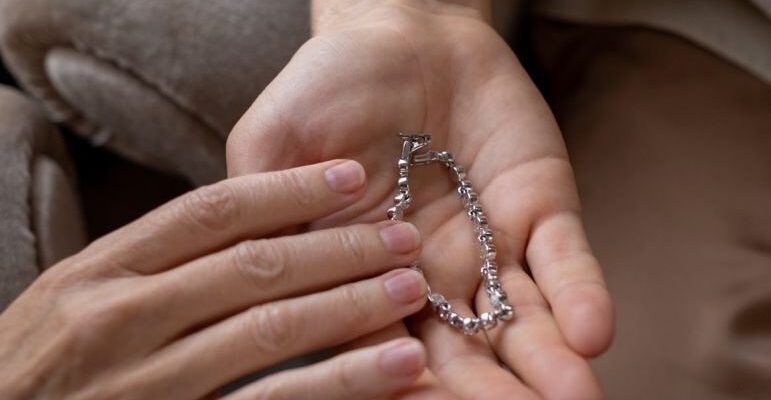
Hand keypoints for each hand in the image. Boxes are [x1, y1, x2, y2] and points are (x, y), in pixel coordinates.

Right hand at [0, 161, 431, 399]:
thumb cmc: (39, 371)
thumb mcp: (75, 302)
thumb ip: (149, 267)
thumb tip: (245, 228)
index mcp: (99, 272)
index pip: (211, 212)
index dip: (289, 189)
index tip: (349, 175)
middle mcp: (122, 319)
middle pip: (256, 266)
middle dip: (340, 247)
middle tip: (402, 235)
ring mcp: (149, 382)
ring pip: (271, 330)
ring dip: (352, 305)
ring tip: (410, 287)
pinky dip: (340, 381)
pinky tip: (394, 366)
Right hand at [227, 2, 612, 398]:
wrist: (396, 31)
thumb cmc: (324, 87)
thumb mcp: (271, 147)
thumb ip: (260, 212)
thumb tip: (252, 287)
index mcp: (364, 275)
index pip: (382, 348)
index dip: (399, 384)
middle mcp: (432, 276)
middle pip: (463, 355)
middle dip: (489, 394)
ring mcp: (490, 245)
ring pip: (522, 320)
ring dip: (548, 362)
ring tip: (571, 398)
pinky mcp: (539, 206)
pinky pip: (564, 257)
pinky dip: (579, 293)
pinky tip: (592, 331)